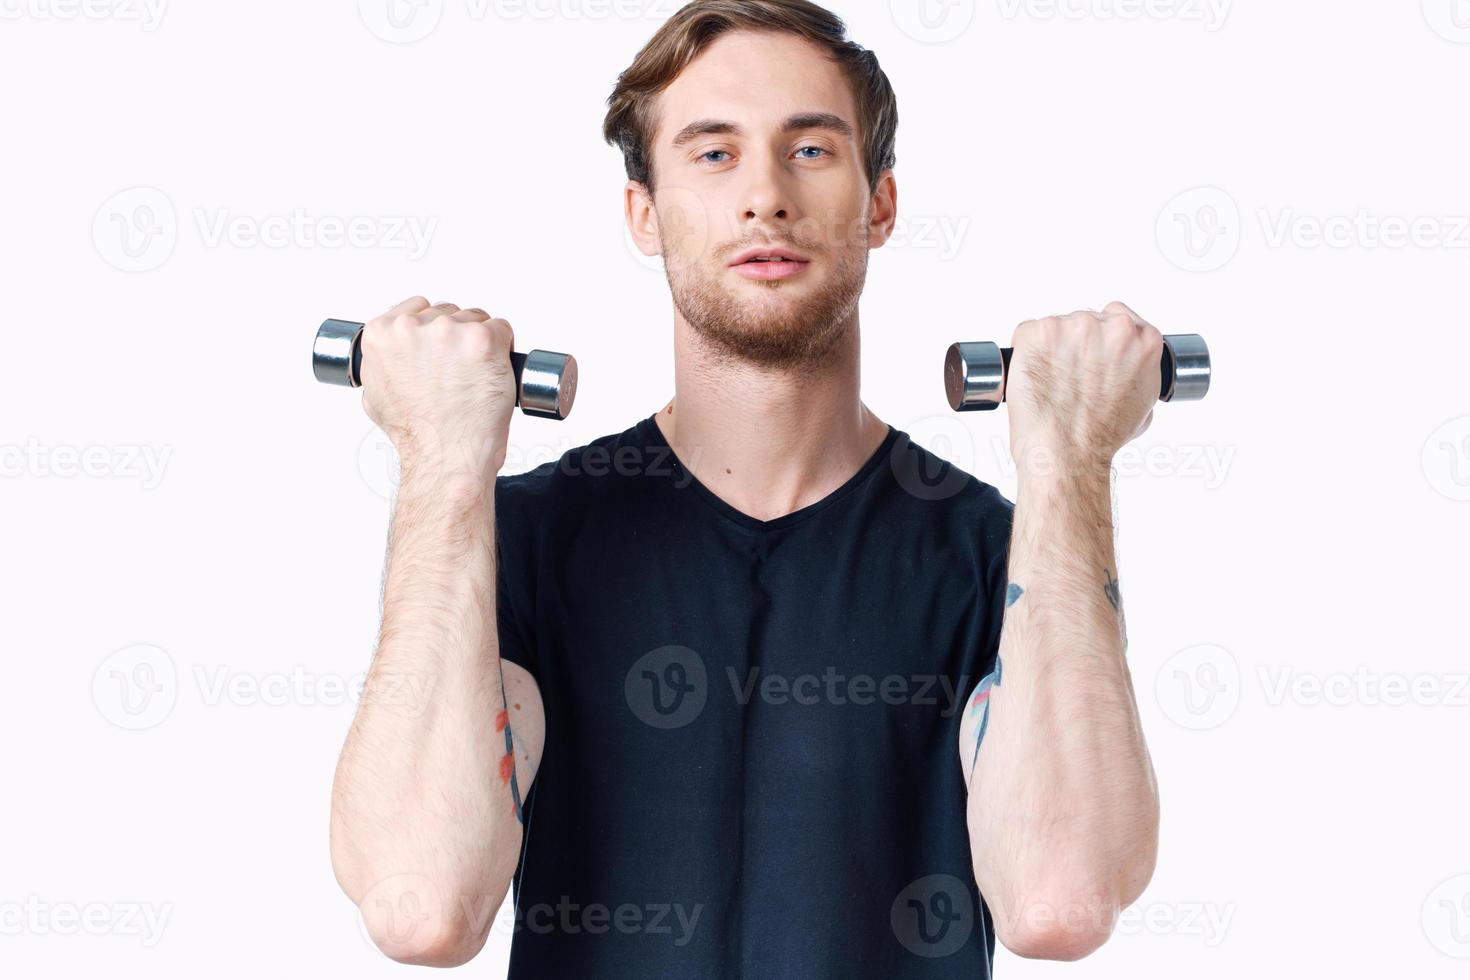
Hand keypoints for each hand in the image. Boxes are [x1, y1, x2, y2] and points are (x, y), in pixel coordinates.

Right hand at [359, 295, 517, 489]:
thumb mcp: (375, 396)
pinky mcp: (482, 340)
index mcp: (381, 333)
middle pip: (447, 312)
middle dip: (456, 338)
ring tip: (476, 376)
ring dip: (480, 343)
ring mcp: (448, 331)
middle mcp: (411, 327)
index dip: (432, 330)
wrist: (445, 456)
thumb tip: (390, 354)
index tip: (440, 352)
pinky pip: (502, 329)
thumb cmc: (417, 433)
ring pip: (475, 319)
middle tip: (460, 371)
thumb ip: (379, 364)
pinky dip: (504, 348)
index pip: (416, 309)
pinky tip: (494, 371)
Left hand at [1005, 301, 1163, 476]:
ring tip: (1052, 383)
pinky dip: (1026, 352)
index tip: (1092, 352)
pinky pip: (1028, 333)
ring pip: (1057, 328)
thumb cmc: (1101, 437)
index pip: (1118, 316)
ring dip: (1051, 349)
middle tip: (1069, 377)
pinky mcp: (1038, 333)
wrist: (1068, 453)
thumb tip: (1126, 366)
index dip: (1101, 337)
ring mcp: (1073, 327)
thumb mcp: (1144, 404)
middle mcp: (1112, 327)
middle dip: (1076, 345)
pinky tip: (1035, 377)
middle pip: (1086, 321)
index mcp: (1142, 340)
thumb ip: (1139, 370)